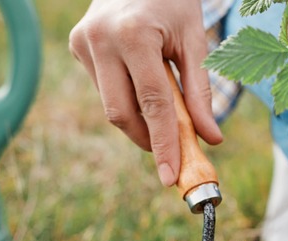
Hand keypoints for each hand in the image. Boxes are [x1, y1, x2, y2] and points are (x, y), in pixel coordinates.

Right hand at [69, 0, 222, 185]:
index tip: (171, 176)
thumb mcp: (195, 41)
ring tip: (164, 105)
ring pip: (112, 105)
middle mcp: (101, 39)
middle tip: (174, 154)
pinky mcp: (76, 45)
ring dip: (141, 119)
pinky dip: (128, 98)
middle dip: (149, 140)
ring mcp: (83, 42)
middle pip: (122, 114)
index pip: (152, 104)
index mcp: (134, 35)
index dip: (163, 143)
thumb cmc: (174, 1)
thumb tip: (211, 139)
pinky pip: (105, 89)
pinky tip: (142, 79)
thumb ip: (200, 92)